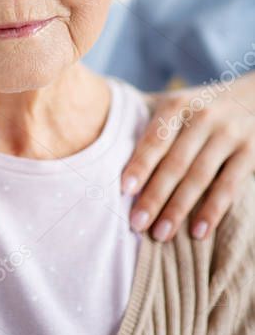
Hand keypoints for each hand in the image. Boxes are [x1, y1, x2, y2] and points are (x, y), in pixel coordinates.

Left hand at [120, 73, 254, 241]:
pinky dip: (213, 212)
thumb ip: (145, 114)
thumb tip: (94, 123)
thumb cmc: (202, 106)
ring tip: (160, 234)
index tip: (124, 189)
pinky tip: (197, 233)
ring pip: (200, 177)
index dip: (140, 164)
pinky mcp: (251, 152)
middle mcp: (203, 117)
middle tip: (136, 224)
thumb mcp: (176, 101)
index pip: (155, 138)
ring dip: (179, 209)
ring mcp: (229, 135)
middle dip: (154, 196)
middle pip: (175, 162)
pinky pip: (229, 186)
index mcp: (177, 104)